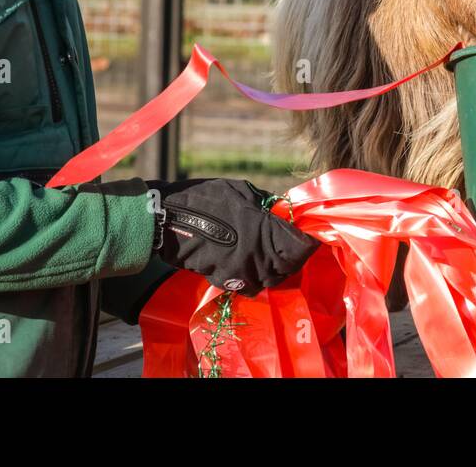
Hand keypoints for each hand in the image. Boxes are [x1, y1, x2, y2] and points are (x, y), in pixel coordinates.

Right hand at [144, 178, 318, 294]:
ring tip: (272, 254)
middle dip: (293, 257)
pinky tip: (251, 261)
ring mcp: (239, 271)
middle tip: (291, 245)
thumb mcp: (241, 191)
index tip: (308, 237)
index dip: (306, 243)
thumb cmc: (204, 198)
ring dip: (275, 269)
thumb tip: (284, 212)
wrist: (167, 219)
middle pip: (288, 267)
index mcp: (263, 229)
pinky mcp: (224, 280)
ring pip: (270, 279)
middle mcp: (255, 255)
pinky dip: (254, 275)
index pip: (298, 247)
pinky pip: (248, 284)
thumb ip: (266, 204)